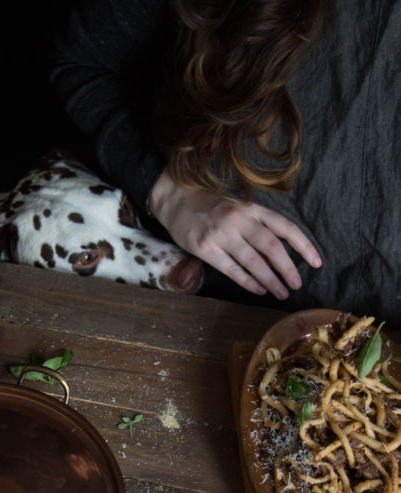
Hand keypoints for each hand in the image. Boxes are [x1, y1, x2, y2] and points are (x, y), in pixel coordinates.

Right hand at [150, 170, 321, 300]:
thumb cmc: (210, 205)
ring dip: (270, 280)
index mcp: (251, 208)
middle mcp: (238, 219)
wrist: (175, 200)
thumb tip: (281, 252)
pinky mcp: (205, 248)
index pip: (285, 227)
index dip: (303, 245)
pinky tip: (259, 289)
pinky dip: (248, 282)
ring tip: (281, 293)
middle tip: (297, 285)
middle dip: (288, 269)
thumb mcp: (238, 205)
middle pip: (271, 247)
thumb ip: (257, 223)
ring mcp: (221, 234)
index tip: (317, 262)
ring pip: (253, 262)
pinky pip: (231, 269)